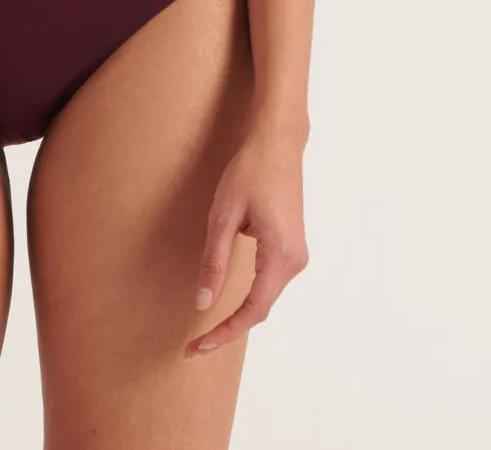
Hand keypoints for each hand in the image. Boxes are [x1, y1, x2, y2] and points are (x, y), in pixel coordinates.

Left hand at [186, 125, 308, 357]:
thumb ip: (214, 261)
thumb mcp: (224, 215)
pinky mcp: (291, 246)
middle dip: (228, 329)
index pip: (253, 310)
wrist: (278, 141)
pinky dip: (248, 295)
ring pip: (265, 296)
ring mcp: (297, 254)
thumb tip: (204, 303)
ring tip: (207, 329)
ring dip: (239, 313)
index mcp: (281, 256)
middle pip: (261, 308)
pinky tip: (227, 300)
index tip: (198, 348)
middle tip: (194, 345)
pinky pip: (269, 281)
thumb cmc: (250, 171)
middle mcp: (295, 261)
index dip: (224, 333)